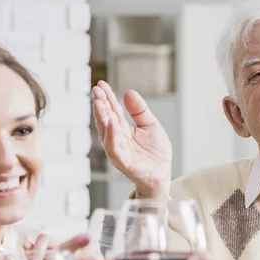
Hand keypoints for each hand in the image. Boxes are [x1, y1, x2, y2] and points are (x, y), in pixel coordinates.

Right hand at [92, 81, 171, 198]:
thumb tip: (128, 92)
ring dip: (102, 118)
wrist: (162, 175)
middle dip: (101, 105)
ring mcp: (119, 152)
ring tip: (100, 104)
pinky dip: (112, 137)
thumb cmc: (155, 154)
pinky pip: (115, 150)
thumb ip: (140, 111)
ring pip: (106, 134)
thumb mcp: (150, 126)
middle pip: (106, 120)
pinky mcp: (124, 163)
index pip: (112, 111)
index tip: (101, 84)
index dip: (107, 97)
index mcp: (123, 130)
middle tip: (97, 90)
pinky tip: (112, 124)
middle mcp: (117, 140)